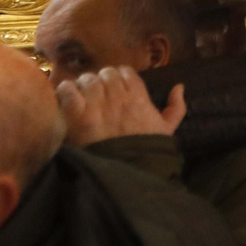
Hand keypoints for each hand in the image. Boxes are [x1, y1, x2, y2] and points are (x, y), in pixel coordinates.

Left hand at [56, 66, 185, 146]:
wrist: (125, 173)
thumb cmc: (146, 152)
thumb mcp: (166, 130)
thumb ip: (176, 108)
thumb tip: (179, 86)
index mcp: (139, 97)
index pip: (125, 72)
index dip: (119, 78)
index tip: (115, 88)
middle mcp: (118, 96)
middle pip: (105, 73)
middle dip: (101, 82)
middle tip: (98, 95)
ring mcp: (97, 105)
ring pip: (88, 79)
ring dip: (84, 86)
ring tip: (83, 98)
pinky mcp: (77, 115)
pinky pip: (68, 90)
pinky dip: (66, 91)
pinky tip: (69, 100)